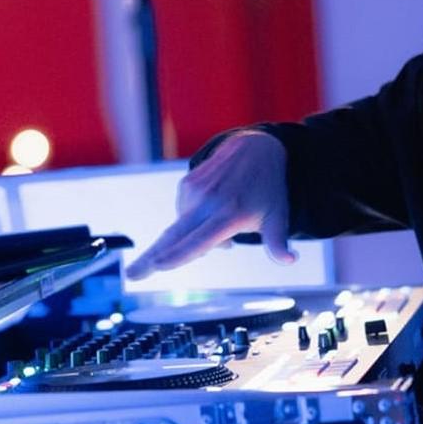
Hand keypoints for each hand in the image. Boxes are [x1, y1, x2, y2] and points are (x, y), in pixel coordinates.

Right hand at [124, 131, 295, 279]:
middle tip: (133, 275)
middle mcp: (209, 202)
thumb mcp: (278, 217)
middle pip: (174, 236)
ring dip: (194, 234)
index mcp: (231, 214)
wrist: (256, 149)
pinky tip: (211, 210)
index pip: (200, 240)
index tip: (159, 265)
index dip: (178, 255)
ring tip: (223, 221)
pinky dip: (193, 219)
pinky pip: (183, 212)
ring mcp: (196, 191)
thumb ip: (278, 243)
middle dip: (151, 258)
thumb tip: (289, 260)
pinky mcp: (187, 183)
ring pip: (183, 227)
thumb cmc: (268, 190)